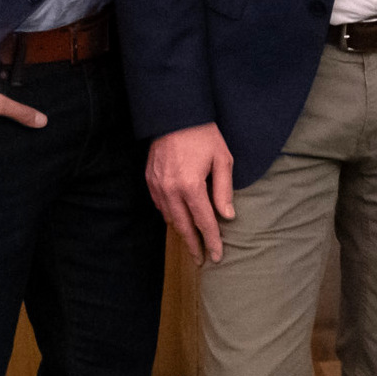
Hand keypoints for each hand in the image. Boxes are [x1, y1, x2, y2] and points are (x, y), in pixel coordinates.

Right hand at [147, 123, 236, 263]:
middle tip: (201, 260)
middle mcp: (170, 190)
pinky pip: (160, 205)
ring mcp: (157, 186)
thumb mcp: (222, 159)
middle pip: (183, 226)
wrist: (174, 115)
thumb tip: (227, 216)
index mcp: (190, 186)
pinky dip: (170, 215)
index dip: (211, 241)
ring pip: (170, 218)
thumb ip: (224, 190)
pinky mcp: (149, 180)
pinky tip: (179, 219)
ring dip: (182, 231)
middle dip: (194, 245)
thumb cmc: (203, 135)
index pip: (204, 222)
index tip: (216, 257)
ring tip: (193, 243)